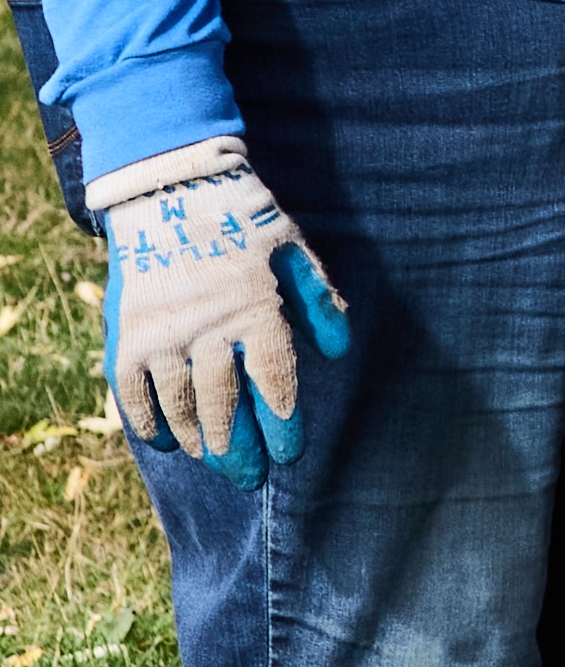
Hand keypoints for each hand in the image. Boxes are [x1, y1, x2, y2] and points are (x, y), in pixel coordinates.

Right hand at [89, 144, 342, 479]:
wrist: (170, 189)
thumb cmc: (243, 220)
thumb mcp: (294, 251)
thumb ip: (318, 302)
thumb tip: (338, 352)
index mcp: (255, 308)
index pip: (273, 382)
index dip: (282, 424)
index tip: (289, 454)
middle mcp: (206, 327)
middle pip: (224, 404)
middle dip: (239, 447)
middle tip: (250, 476)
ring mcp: (161, 333)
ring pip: (180, 404)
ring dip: (198, 439)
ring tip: (214, 460)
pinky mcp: (125, 333)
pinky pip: (132, 391)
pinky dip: (147, 421)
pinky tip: (165, 442)